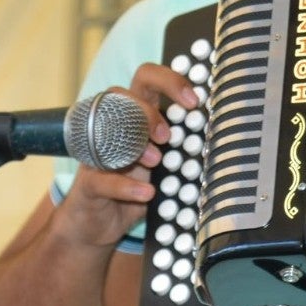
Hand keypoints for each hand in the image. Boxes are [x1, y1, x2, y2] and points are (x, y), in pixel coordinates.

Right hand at [50, 63, 198, 248]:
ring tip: (156, 162)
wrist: (100, 225)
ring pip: (106, 130)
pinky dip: (127, 185)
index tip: (194, 101)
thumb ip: (182, 147)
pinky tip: (146, 192)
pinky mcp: (88, 183)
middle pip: (122, 94)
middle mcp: (112, 129)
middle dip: (148, 112)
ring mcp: (96, 155)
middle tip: (167, 137)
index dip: (170, 81)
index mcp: (136, 118)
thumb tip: (218, 136)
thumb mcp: (165, 164)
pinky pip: (102, 178)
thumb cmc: (136, 187)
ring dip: (136, 145)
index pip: (147, 80)